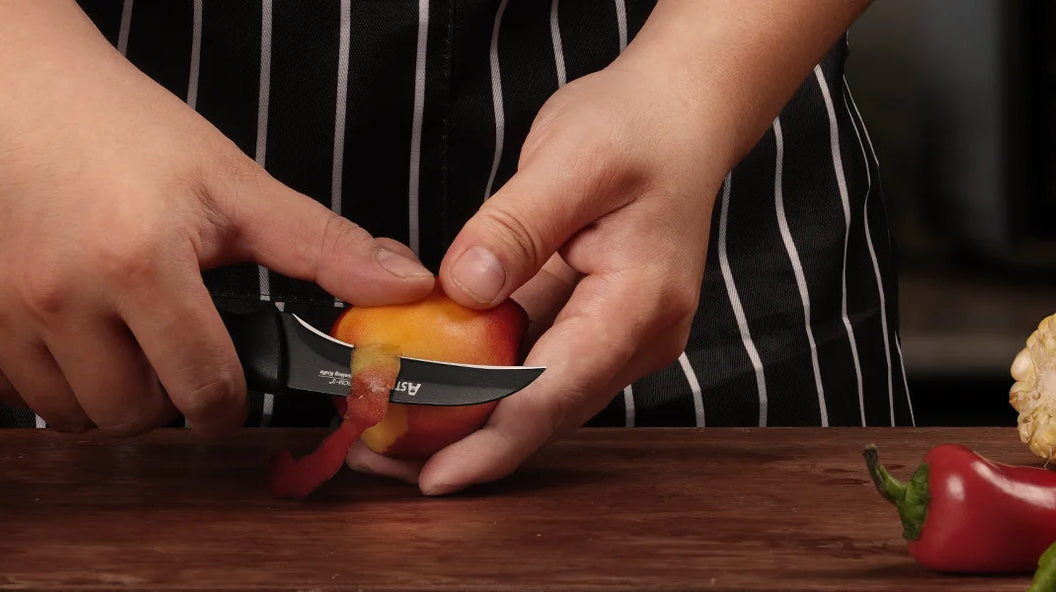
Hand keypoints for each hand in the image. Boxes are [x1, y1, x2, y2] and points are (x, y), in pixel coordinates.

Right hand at [0, 14, 433, 435]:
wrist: (11, 88)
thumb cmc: (129, 131)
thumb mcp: (234, 184)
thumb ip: (324, 247)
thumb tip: (412, 284)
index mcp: (140, 263)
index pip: (203, 391)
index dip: (228, 400)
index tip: (228, 383)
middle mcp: (60, 296)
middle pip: (135, 416)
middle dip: (169, 398)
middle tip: (175, 347)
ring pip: (73, 416)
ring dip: (110, 393)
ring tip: (124, 331)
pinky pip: (14, 395)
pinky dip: (50, 378)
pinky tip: (69, 321)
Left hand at [345, 60, 731, 492]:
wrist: (677, 118)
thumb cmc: (635, 128)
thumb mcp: (573, 157)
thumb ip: (517, 224)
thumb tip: (463, 287)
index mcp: (639, 303)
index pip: (558, 390)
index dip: (493, 441)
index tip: (434, 476)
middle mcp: (635, 336)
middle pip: (543, 413)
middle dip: (464, 445)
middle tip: (378, 460)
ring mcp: (615, 337)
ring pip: (533, 398)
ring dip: (463, 419)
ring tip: (383, 432)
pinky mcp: (588, 327)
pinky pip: (528, 366)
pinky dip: (475, 377)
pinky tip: (420, 381)